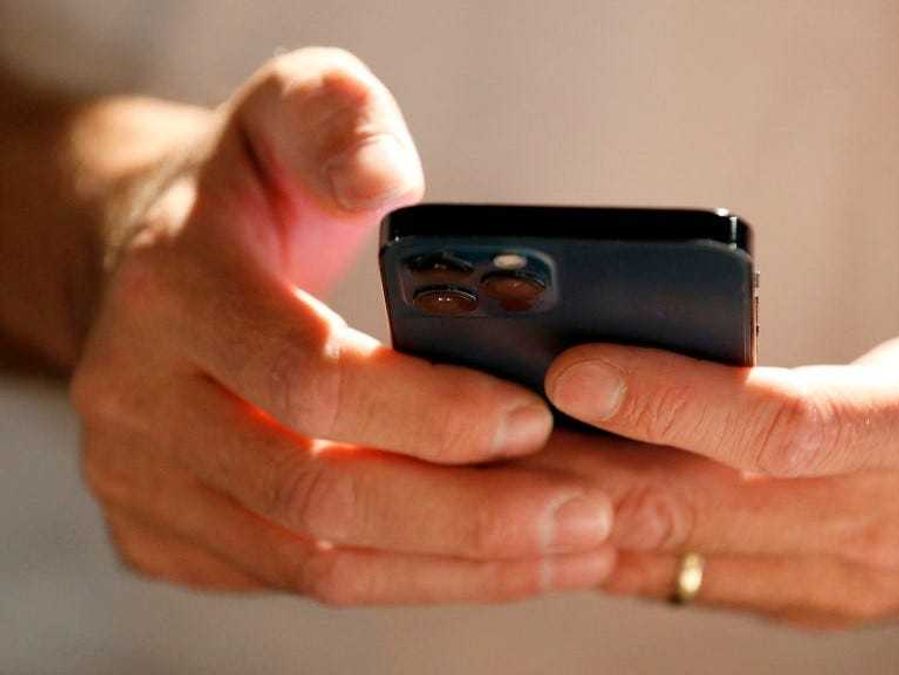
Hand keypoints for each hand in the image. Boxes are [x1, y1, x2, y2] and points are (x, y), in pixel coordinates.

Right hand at [70, 48, 612, 604]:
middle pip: (316, 496)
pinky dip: (415, 580)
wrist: (145, 263)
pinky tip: (498, 561)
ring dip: (456, 566)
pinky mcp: (166, 538)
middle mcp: (133, 404)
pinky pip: (304, 581)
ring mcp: (140, 486)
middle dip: (468, 516)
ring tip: (569, 547)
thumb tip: (385, 176)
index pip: (309, 379)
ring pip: (315, 563)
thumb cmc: (245, 188)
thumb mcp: (289, 109)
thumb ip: (338, 119)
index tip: (537, 420)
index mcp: (169, 293)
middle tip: (588, 511)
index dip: (430, 412)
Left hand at [529, 62, 898, 626]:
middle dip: (574, 467)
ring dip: (574, 515)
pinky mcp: (817, 594)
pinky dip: (613, 543)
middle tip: (466, 423)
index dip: (675, 401)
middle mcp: (876, 528)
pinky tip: (544, 502)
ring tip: (476, 463)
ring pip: (677, 559)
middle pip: (696, 507)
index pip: (783, 431)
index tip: (574, 363)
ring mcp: (841, 577)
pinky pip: (690, 579)